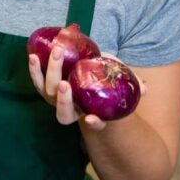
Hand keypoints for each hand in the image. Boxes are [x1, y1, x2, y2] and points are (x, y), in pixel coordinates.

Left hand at [27, 47, 146, 131]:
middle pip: (62, 110)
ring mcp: (55, 99)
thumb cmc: (104, 82)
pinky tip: (33, 55)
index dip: (94, 124)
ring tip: (48, 57)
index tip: (94, 120)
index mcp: (90, 113)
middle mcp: (70, 109)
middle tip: (66, 83)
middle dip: (63, 98)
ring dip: (46, 76)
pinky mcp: (45, 86)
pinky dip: (34, 69)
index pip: (94, 123)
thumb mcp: (119, 83)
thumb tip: (146, 89)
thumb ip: (131, 85)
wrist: (86, 77)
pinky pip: (37, 80)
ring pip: (47, 93)